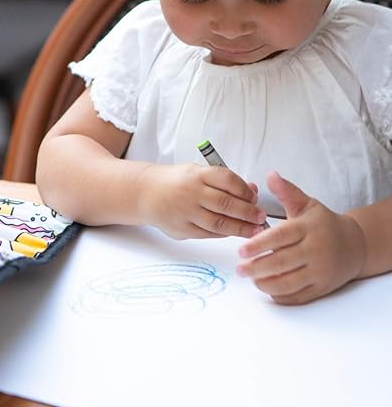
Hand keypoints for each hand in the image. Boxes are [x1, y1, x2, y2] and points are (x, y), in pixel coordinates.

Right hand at [137, 163, 264, 239]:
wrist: (145, 193)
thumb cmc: (175, 182)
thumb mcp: (197, 172)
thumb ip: (223, 181)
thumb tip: (251, 190)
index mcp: (196, 174)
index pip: (227, 180)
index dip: (245, 190)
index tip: (254, 197)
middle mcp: (191, 193)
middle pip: (226, 203)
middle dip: (248, 212)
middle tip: (260, 216)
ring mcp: (185, 212)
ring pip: (219, 222)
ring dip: (240, 227)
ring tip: (254, 229)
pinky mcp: (182, 229)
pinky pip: (208, 233)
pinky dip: (224, 233)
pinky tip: (233, 232)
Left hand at [237, 171, 366, 303]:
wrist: (355, 246)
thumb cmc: (324, 224)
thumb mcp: (307, 204)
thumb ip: (287, 192)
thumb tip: (270, 175)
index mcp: (308, 229)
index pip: (280, 237)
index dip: (259, 245)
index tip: (241, 250)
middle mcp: (315, 251)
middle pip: (282, 262)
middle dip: (257, 267)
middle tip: (239, 268)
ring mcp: (320, 271)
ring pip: (289, 282)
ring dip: (266, 282)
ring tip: (250, 277)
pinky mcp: (322, 288)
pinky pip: (298, 296)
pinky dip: (280, 294)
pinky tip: (266, 287)